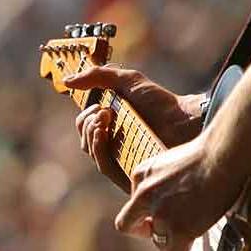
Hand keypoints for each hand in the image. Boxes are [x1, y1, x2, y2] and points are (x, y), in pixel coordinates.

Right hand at [64, 66, 204, 192]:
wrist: (183, 120)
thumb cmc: (159, 101)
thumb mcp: (126, 80)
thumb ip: (97, 76)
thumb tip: (66, 81)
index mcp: (112, 125)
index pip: (85, 126)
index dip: (84, 115)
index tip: (96, 103)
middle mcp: (114, 143)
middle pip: (84, 139)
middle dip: (87, 122)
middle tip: (104, 111)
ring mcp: (120, 159)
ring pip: (91, 151)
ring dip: (91, 132)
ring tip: (106, 117)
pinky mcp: (127, 174)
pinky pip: (103, 166)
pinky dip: (98, 148)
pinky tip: (104, 133)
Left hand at [115, 133, 246, 250]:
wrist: (221, 156)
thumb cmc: (203, 155)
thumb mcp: (167, 161)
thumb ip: (158, 181)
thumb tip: (165, 201)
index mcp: (140, 175)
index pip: (133, 204)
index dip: (144, 214)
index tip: (155, 218)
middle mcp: (144, 195)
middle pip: (138, 227)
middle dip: (151, 232)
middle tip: (169, 233)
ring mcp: (161, 213)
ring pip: (158, 242)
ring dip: (170, 246)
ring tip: (183, 248)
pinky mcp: (180, 228)